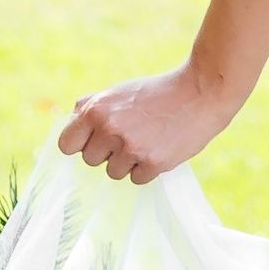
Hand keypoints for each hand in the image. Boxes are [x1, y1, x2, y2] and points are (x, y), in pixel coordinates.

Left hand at [57, 63, 238, 183]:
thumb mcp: (121, 90)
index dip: (80, 143)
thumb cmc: (158, 92)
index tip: (94, 140)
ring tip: (149, 138)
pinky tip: (161, 147)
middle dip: (107, 151)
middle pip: (90, 160)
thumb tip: (71, 120)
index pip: (66, 144)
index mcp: (97, 110)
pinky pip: (137, 179)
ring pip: (113, 172)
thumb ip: (93, 106)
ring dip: (128, 161)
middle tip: (131, 133)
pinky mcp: (152, 163)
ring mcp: (131, 148)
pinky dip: (148, 168)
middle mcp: (110, 129)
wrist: (201, 92)